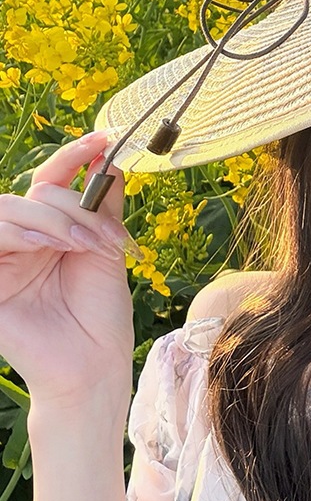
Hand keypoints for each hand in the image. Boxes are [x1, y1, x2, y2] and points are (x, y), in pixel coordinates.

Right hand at [0, 131, 134, 403]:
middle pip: (35, 192)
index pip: (52, 181)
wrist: (94, 362)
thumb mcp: (108, 248)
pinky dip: (23, 233)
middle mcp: (25, 240)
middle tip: (101, 237)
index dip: (74, 155)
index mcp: (53, 231)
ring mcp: (3, 258)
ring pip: (9, 208)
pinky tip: (49, 247)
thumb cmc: (100, 311)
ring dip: (52, 219)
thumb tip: (110, 160)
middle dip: (71, 205)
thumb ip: (103, 205)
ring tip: (80, 247)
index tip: (104, 138)